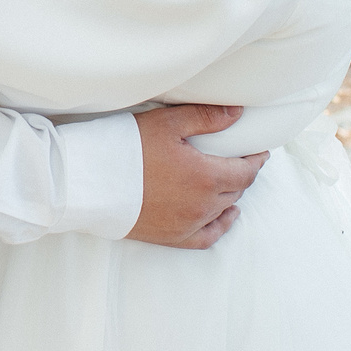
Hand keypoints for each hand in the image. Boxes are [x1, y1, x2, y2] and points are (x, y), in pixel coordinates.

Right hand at [126, 104, 268, 248]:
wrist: (91, 184)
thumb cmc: (126, 149)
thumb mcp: (166, 123)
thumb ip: (205, 117)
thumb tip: (237, 113)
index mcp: (206, 176)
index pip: (246, 171)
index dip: (256, 160)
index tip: (260, 152)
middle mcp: (203, 205)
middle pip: (236, 189)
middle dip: (242, 174)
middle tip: (241, 161)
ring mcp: (188, 224)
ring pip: (223, 209)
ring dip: (231, 194)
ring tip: (230, 181)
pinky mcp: (172, 237)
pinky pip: (208, 236)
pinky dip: (221, 225)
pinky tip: (225, 216)